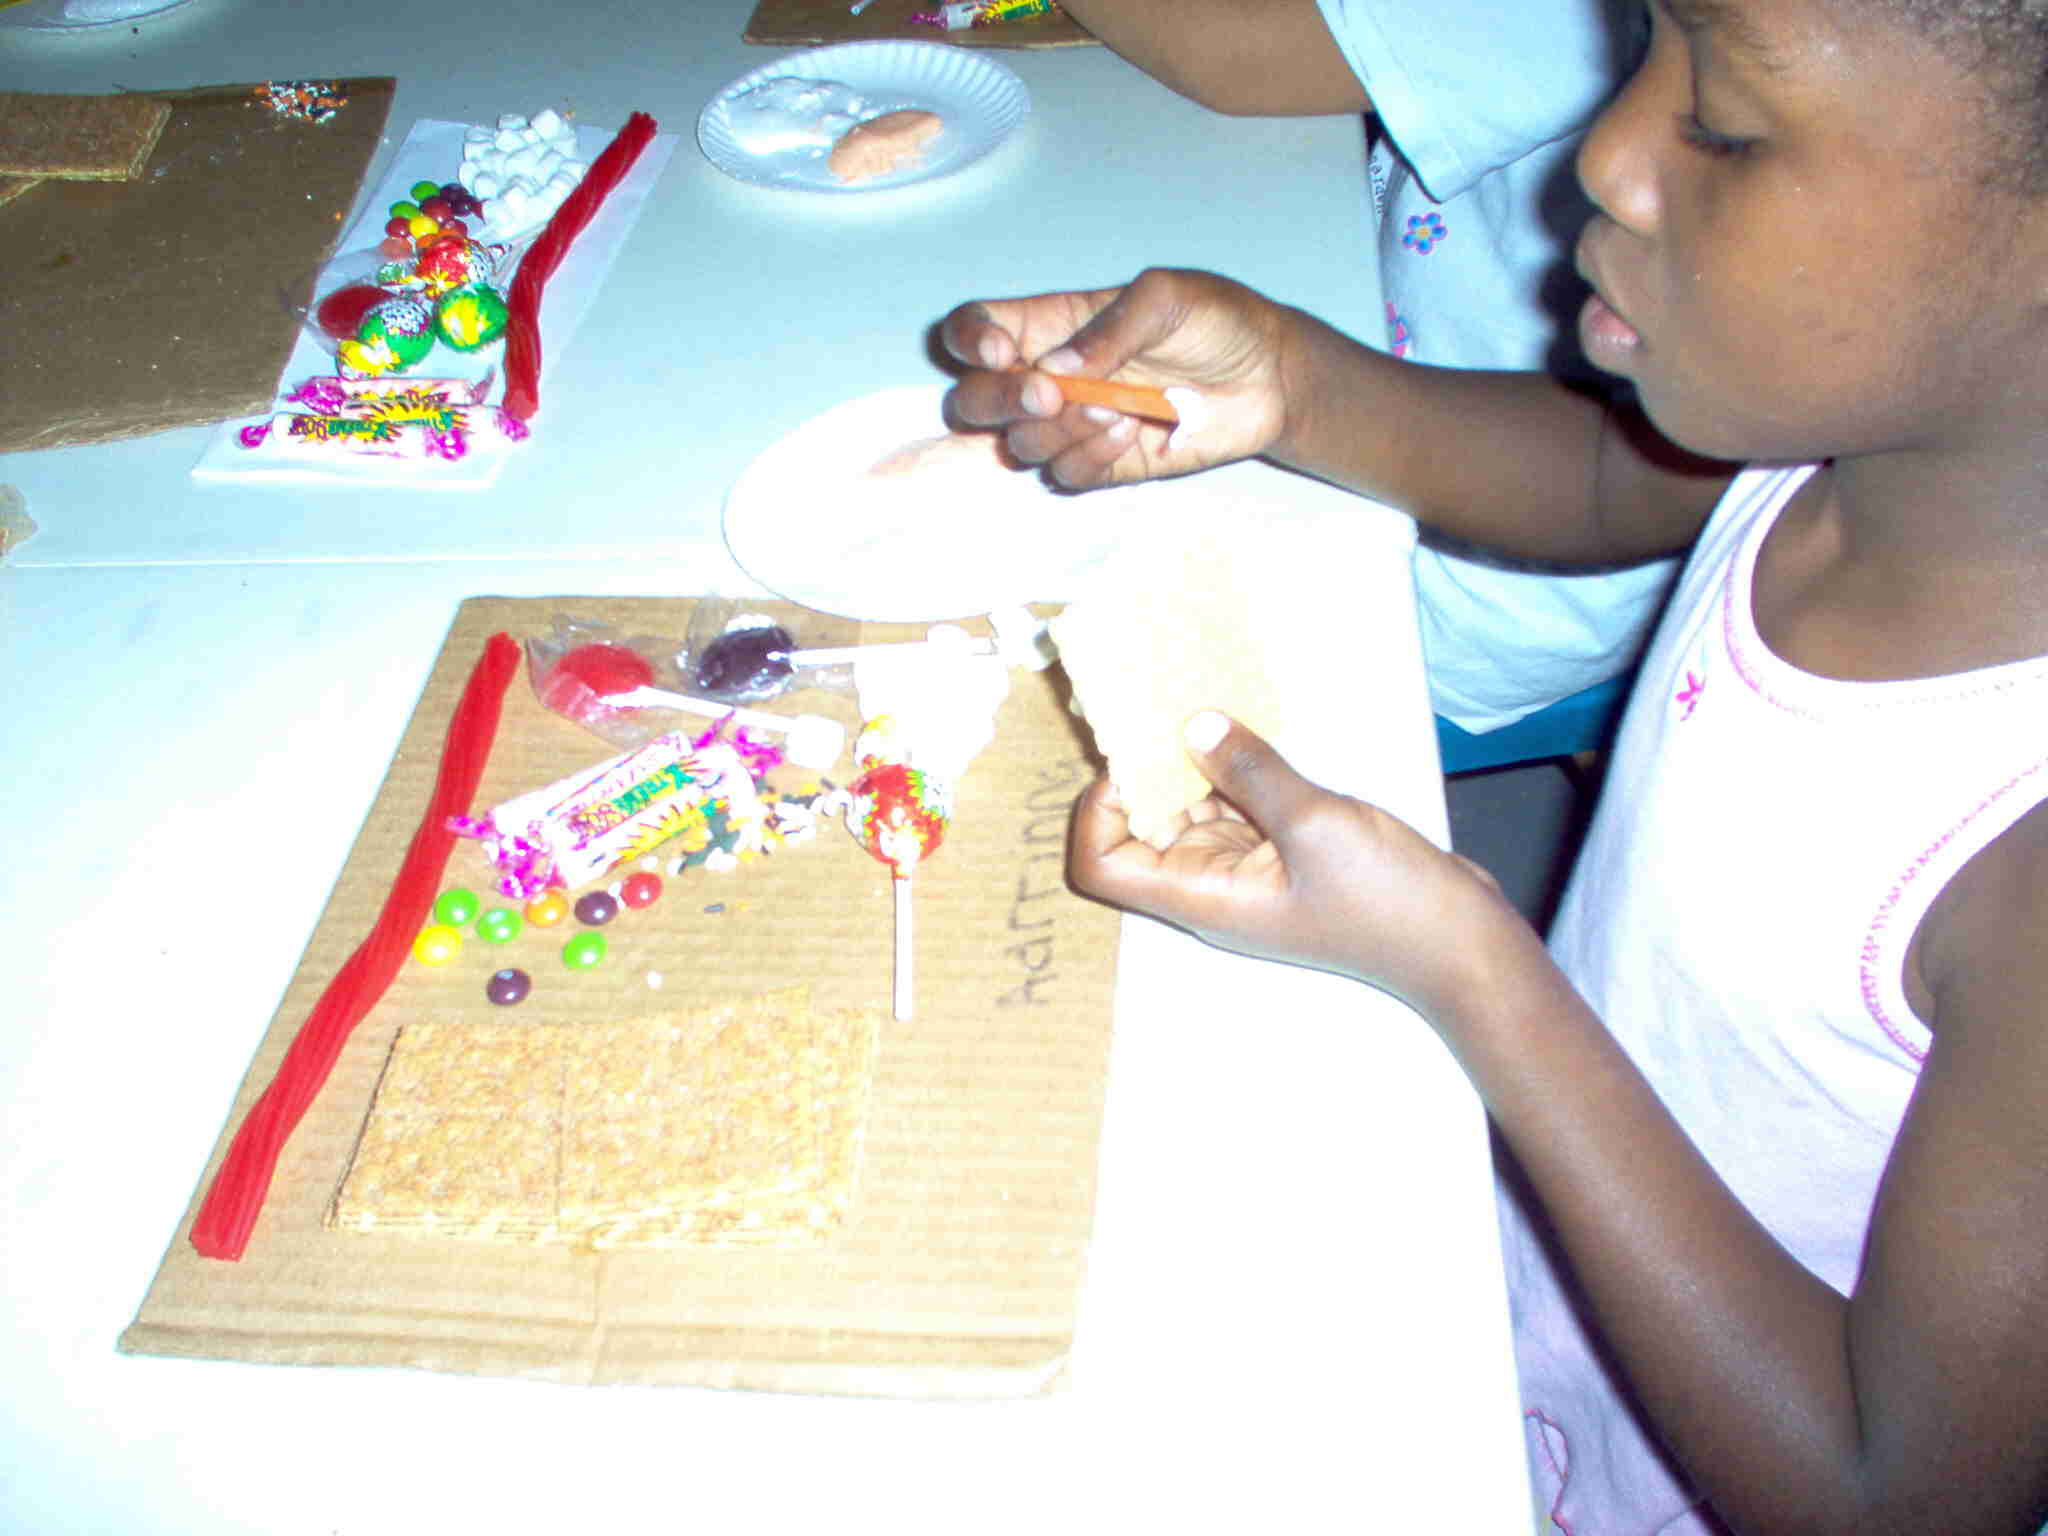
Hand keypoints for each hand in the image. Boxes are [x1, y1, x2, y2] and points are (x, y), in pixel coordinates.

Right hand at [938, 268, 1291, 489]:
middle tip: (1050, 396)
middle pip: (973, 399)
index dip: (971, 341)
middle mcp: (1048, 377)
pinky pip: (1064, 475)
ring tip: (1117, 409)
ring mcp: (1072, 426)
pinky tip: (1131, 433)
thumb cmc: (1216, 320)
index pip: (974, 329)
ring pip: (1018, 444)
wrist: (1269, 376)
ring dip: (1058, 432)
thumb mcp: (1167, 298)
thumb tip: (1055, 367)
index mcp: (1049, 323)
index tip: (1003, 351)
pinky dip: (1088, 458)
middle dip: (998, 402)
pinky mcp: (1102, 465)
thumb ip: (1111, 328)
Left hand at [1068, 711, 1528, 1016]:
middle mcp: (1211, 887)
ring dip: (1188, 764)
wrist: (1458, 945)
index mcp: (1202, 897)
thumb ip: (1252, 772)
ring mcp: (1246, 872)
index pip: (1102, 865)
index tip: (1135, 759)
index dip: (1099, 812)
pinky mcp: (1281, 854)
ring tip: (1202, 705)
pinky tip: (1245, 729)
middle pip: (1138, 832)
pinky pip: (1234, 808)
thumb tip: (1193, 724)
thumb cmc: (1388, 902)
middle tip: (1165, 708)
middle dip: (1143, 772)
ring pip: (1188, 813)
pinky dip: (1231, 770)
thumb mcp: (1315, 824)